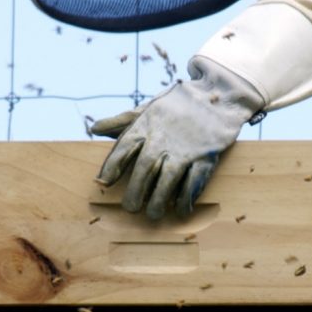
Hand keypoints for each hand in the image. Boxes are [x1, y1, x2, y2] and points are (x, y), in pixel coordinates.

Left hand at [88, 58, 263, 218]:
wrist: (217, 97)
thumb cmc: (177, 105)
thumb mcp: (148, 109)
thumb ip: (121, 121)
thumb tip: (95, 128)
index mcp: (146, 126)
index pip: (124, 147)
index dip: (112, 166)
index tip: (103, 183)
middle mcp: (164, 138)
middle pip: (145, 168)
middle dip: (136, 190)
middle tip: (130, 209)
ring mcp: (185, 149)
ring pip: (169, 178)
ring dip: (160, 199)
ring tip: (153, 214)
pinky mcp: (205, 156)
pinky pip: (194, 181)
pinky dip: (187, 197)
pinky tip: (180, 209)